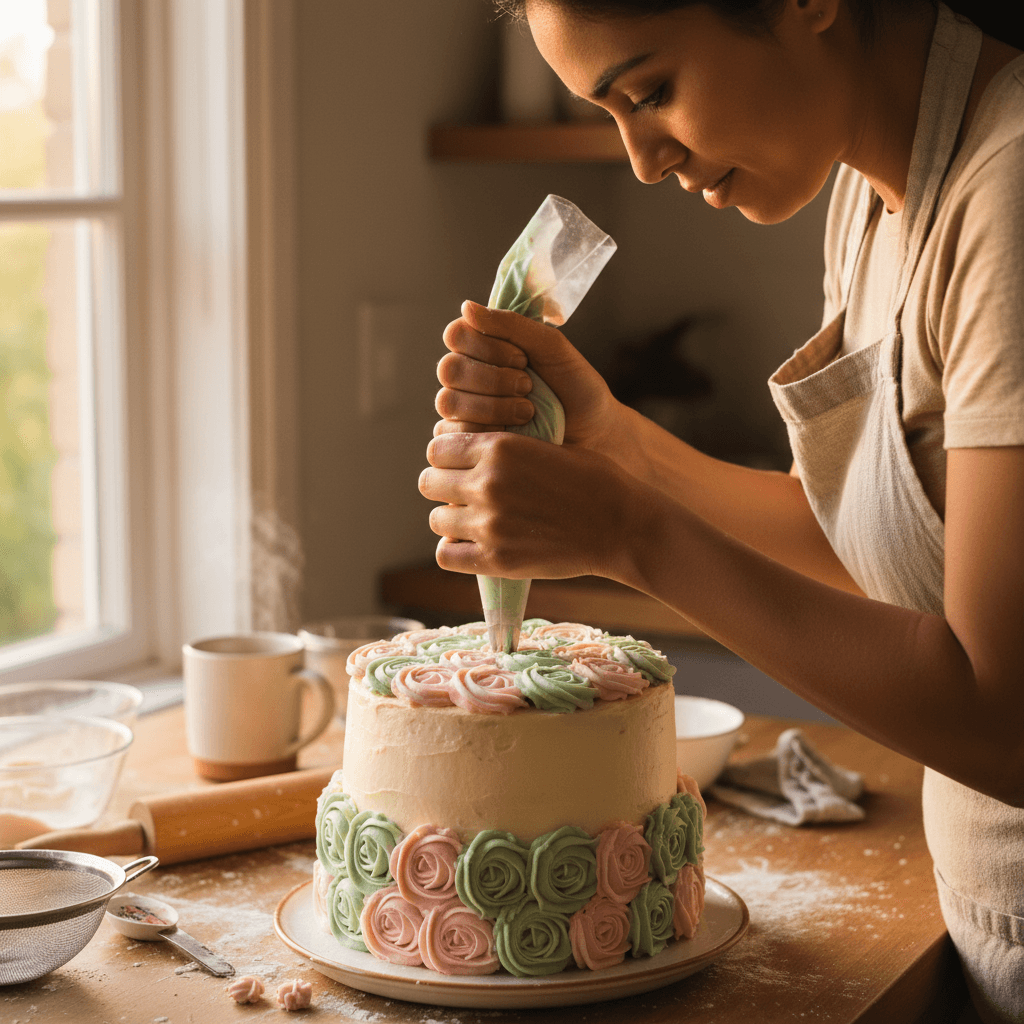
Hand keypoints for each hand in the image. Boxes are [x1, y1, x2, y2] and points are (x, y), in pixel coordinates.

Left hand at [420, 429, 645, 582]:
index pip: (437, 449)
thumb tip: (465, 450)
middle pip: (428, 482)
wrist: (622, 526)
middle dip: (443, 487)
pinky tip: (473, 546)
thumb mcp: (546, 444)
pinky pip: (446, 555)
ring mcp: (489, 525)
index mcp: (499, 447)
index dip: (447, 457)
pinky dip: (455, 551)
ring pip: (436, 520)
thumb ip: (503, 447)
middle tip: (464, 495)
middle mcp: (487, 484)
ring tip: (473, 522)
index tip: (460, 466)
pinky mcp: (496, 560)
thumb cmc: (592, 480)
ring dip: (451, 520)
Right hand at [434, 302, 626, 457]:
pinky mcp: (466, 442)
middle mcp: (468, 376)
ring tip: (527, 411)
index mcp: (484, 347)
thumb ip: (512, 325)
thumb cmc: (575, 387)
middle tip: (527, 386)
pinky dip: (487, 429)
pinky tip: (515, 432)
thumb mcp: (551, 347)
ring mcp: (464, 411)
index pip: (456, 335)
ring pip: (449, 401)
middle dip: (492, 378)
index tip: (522, 358)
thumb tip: (467, 306)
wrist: (594, 433)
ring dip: (492, 405)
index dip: (486, 346)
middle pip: (449, 368)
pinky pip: (455, 434)